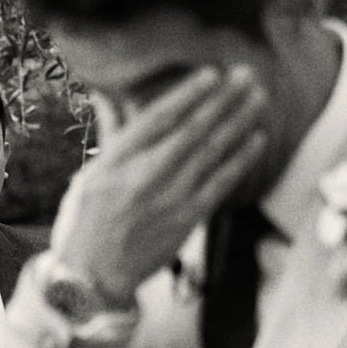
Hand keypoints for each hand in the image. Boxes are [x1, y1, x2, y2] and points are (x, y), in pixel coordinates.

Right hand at [56, 66, 269, 300]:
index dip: (187, 94)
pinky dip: (241, 159)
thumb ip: (110, 133)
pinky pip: (221, 183)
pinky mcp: (188, 219)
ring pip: (211, 152)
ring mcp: (169, 198)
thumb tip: (108, 93)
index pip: (156, 119)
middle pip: (191, 130)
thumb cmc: (88, 220)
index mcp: (116, 161)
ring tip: (258, 97)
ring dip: (238, 121)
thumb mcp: (91, 174)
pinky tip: (257, 138)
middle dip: (222, 100)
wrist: (95, 274)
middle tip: (246, 75)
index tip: (210, 73)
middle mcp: (144, 176)